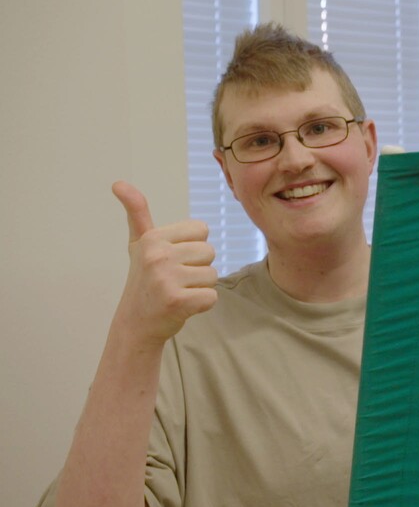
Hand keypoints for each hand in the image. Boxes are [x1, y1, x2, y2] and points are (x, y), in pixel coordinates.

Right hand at [111, 181, 217, 345]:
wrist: (136, 324)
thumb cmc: (144, 280)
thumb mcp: (139, 244)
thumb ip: (137, 212)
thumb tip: (119, 182)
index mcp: (153, 238)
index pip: (202, 230)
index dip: (193, 247)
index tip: (173, 260)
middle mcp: (158, 255)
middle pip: (209, 252)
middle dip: (198, 268)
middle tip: (175, 280)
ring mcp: (166, 279)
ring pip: (213, 275)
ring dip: (200, 287)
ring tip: (178, 292)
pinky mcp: (177, 301)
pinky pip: (212, 297)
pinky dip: (202, 304)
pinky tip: (183, 306)